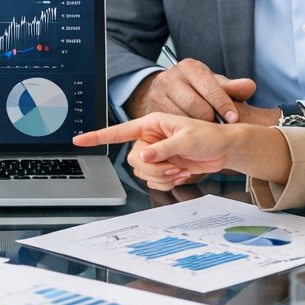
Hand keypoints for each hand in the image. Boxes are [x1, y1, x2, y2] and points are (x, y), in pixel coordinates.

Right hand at [76, 114, 254, 189]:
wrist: (224, 150)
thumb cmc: (210, 136)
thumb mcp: (187, 138)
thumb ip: (165, 148)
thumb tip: (145, 155)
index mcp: (151, 124)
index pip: (118, 131)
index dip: (98, 136)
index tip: (80, 140)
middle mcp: (150, 139)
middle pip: (133, 159)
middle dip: (153, 166)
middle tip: (174, 164)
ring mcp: (156, 154)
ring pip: (142, 172)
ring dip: (163, 174)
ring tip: (181, 166)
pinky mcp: (163, 167)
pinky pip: (153, 181)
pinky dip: (167, 181)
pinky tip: (181, 173)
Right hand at [125, 59, 256, 122]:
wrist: (170, 93)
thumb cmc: (199, 90)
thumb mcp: (216, 86)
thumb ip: (234, 88)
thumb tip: (250, 86)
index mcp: (189, 67)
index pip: (209, 87)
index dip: (223, 104)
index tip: (233, 118)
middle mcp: (170, 77)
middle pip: (195, 104)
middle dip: (210, 118)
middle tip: (220, 127)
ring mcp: (157, 93)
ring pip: (182, 118)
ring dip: (197, 127)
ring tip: (208, 131)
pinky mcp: (150, 109)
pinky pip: (171, 126)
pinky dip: (184, 132)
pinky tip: (193, 133)